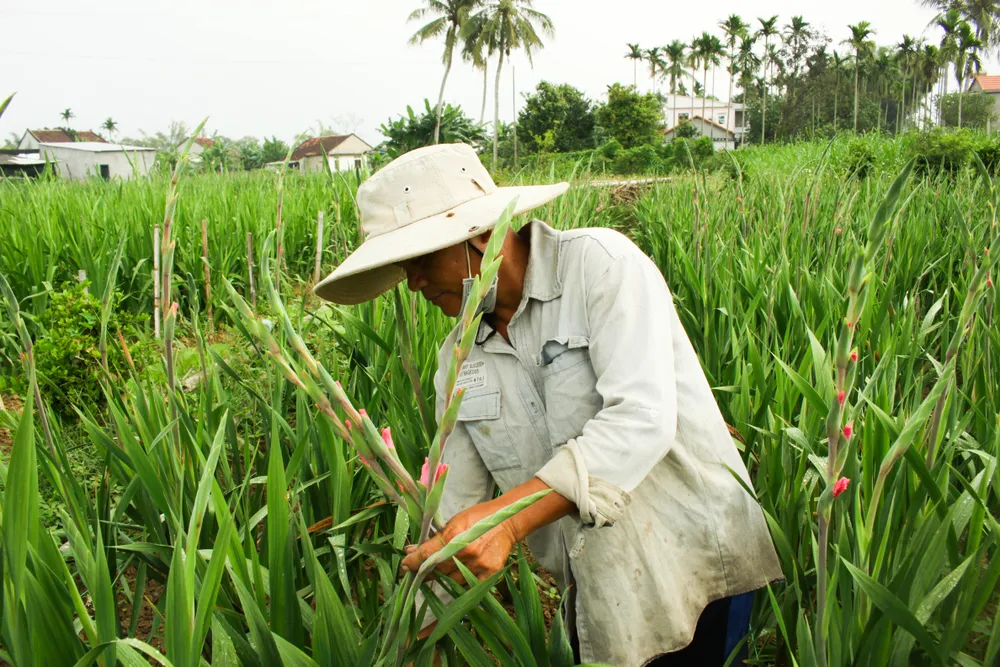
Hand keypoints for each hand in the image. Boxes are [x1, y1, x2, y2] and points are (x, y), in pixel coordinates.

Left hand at [400, 500, 516, 583]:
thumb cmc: (477, 517)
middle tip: (414, 571)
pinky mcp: (489, 574)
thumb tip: (412, 549)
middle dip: (423, 570)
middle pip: (436, 569)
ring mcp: (478, 565)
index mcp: (454, 536)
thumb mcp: (453, 522)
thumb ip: (434, 537)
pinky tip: (452, 582)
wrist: (507, 521)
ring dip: (439, 578)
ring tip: (434, 574)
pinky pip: (468, 587)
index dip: (412, 562)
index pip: (426, 555)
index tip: (404, 565)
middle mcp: (465, 553)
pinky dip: (458, 585)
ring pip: (450, 580)